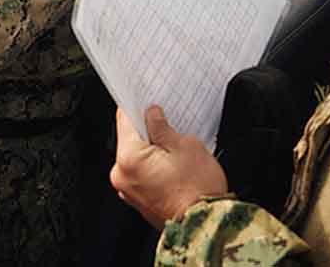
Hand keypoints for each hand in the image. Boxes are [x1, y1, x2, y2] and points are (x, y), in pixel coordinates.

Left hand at [111, 106, 227, 228]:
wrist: (208, 229)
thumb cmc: (199, 192)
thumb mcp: (185, 146)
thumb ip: (162, 127)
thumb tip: (152, 114)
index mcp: (128, 158)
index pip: (124, 119)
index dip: (137, 106)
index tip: (145, 100)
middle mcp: (122, 176)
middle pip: (129, 139)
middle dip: (147, 131)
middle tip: (168, 128)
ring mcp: (130, 192)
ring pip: (136, 158)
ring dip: (151, 151)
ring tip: (175, 152)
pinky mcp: (140, 203)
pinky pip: (142, 175)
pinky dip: (154, 168)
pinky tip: (173, 168)